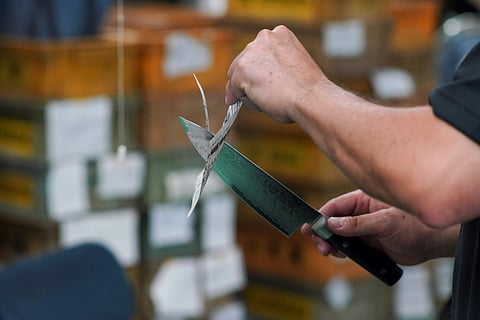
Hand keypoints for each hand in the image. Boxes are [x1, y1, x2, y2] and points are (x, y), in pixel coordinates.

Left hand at [226, 25, 327, 122]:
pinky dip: (245, 99)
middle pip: (244, 62)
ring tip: (270, 98)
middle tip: (265, 95)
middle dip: (249, 80)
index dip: (258, 72)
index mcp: (280, 34)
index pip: (259, 53)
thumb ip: (274, 67)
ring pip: (238, 77)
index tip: (264, 82)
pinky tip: (264, 100)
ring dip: (248, 90)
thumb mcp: (292, 68)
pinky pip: (234, 90)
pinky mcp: (241, 68)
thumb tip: (256, 82)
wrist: (310, 98)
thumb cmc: (307, 90)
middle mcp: (264, 37)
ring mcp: (251, 51)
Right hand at [301, 189, 458, 265]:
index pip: (336, 206)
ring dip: (331, 243)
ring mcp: (363, 229)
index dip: (321, 216)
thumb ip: (359, 224)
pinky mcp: (367, 243)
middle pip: (333, 221)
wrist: (432, 243)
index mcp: (363, 200)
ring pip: (338, 235)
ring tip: (329, 251)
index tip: (311, 227)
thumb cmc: (414, 225)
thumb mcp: (385, 222)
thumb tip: (334, 224)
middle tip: (321, 245)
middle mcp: (360, 214)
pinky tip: (341, 255)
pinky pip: (348, 247)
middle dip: (323, 232)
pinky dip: (341, 252)